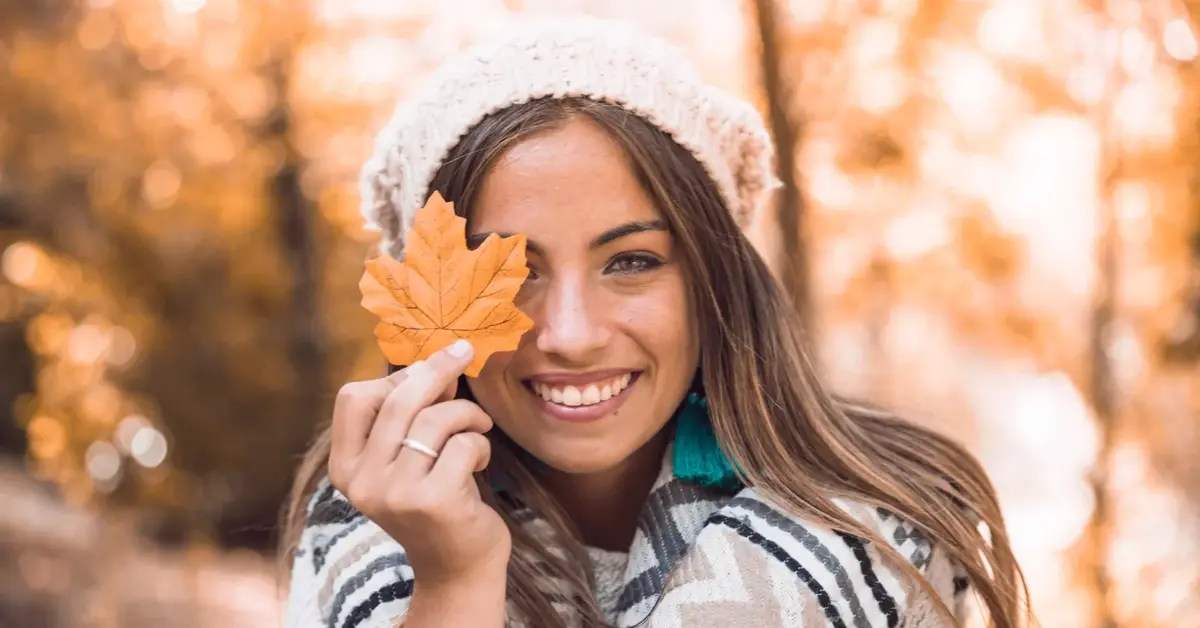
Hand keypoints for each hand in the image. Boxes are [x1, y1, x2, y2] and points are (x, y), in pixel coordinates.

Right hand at [328, 339, 510, 584]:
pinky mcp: (433, 501)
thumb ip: (414, 412)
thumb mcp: (412, 456)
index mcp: (346, 467)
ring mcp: (395, 494)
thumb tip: (436, 358)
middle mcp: (362, 481)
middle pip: (398, 401)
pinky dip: (481, 444)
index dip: (393, 377)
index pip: (353, 398)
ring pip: (435, 420)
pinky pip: (464, 444)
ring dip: (467, 414)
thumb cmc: (437, 497)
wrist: (457, 566)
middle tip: (465, 353)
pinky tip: (480, 462)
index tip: (426, 368)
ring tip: (479, 428)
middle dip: (437, 370)